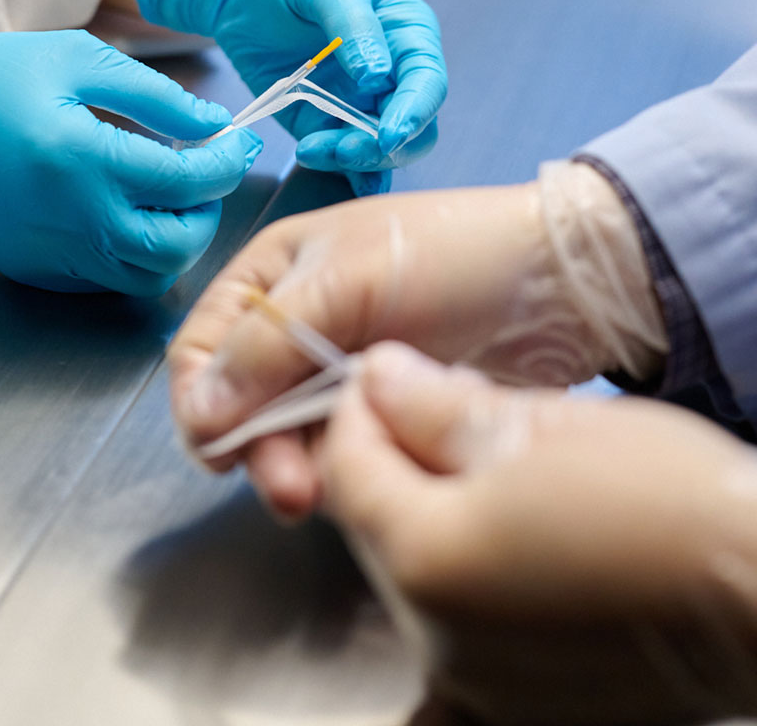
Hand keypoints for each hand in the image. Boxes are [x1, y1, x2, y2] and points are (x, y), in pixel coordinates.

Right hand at [0, 11, 260, 294]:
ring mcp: (52, 252)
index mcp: (83, 157)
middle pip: (179, 245)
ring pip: (148, 275)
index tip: (239, 141)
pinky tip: (127, 215)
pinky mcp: (36, 268)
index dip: (229, 160)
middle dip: (210, 211)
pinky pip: (108, 280)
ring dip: (178, 242)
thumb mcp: (78, 60)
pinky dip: (136, 256)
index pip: (189, 179)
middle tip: (204, 176)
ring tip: (171, 199)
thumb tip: (213, 122)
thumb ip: (155, 95)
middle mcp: (72, 218)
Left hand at [132, 0, 445, 195]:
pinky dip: (342, 174)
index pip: (427, 83)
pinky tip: (321, 167)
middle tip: (342, 149)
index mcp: (407, 33)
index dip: (414, 113)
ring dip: (353, 161)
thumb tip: (377, 75)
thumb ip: (354, 26)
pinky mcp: (324, 123)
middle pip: (412, 128)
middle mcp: (392, 74)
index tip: (387, 135)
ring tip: (310, 149)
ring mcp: (359, 102)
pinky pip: (345, 158)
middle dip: (382, 147)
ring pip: (380, 151)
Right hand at [169, 166, 662, 515]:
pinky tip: (357, 483)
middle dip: (255, 447)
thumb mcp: (349, 283)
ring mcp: (336, 371)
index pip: (204, 345)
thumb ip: (269, 346)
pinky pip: (335, 449)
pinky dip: (337, 469)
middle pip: (241, 402)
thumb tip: (199, 415)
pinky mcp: (378, 409)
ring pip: (285, 435)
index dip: (201, 400)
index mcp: (273, 274)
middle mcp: (294, 325)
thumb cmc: (447, 259)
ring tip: (322, 496)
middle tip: (290, 489)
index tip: (219, 451)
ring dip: (294, 467)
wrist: (557, 283)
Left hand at [321, 343, 756, 725]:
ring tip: (477, 474)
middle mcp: (434, 635)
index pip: (348, 468)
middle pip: (375, 527)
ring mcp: (475, 684)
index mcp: (428, 556)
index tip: (381, 379)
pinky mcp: (519, 708)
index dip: (357, 411)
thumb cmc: (667, 499)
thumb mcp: (541, 426)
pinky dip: (443, 635)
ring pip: (409, 584)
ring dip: (420, 522)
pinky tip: (468, 598)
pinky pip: (447, 686)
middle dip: (390, 461)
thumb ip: (436, 408)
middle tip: (434, 411)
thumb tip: (377, 379)